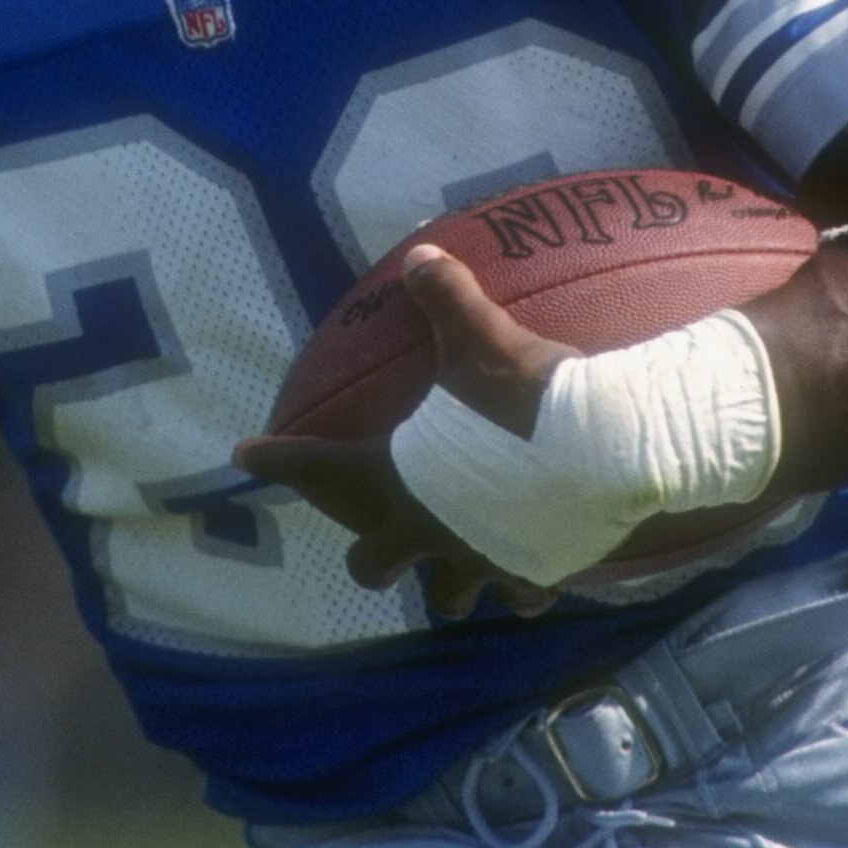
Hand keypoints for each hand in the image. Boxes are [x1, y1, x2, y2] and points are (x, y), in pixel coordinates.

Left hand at [235, 245, 573, 619]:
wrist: (602, 450)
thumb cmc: (521, 395)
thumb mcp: (478, 336)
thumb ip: (444, 296)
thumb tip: (421, 251)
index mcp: (392, 476)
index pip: (314, 464)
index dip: (275, 459)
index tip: (245, 455)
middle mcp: (423, 529)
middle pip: (372, 564)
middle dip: (370, 553)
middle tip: (377, 538)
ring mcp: (475, 559)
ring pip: (447, 597)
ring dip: (448, 585)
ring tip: (457, 570)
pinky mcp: (528, 573)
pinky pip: (522, 596)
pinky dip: (523, 588)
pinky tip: (532, 577)